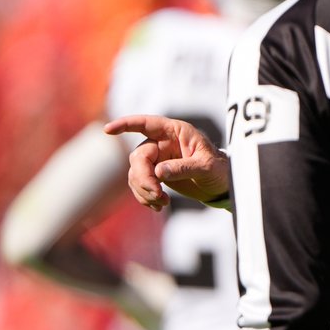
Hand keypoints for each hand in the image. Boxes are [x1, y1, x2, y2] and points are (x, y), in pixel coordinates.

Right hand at [103, 115, 230, 210]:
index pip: (147, 124)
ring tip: (163, 203)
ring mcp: (156, 158)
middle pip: (138, 157)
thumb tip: (159, 172)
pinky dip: (145, 197)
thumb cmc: (219, 169)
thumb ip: (184, 168)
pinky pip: (139, 185)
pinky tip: (159, 206)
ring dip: (144, 191)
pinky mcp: (154, 174)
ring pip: (136, 173)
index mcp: (175, 132)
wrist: (221, 184)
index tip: (108, 130)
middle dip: (143, 178)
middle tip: (157, 195)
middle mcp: (162, 142)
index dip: (126, 125)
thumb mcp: (207, 168)